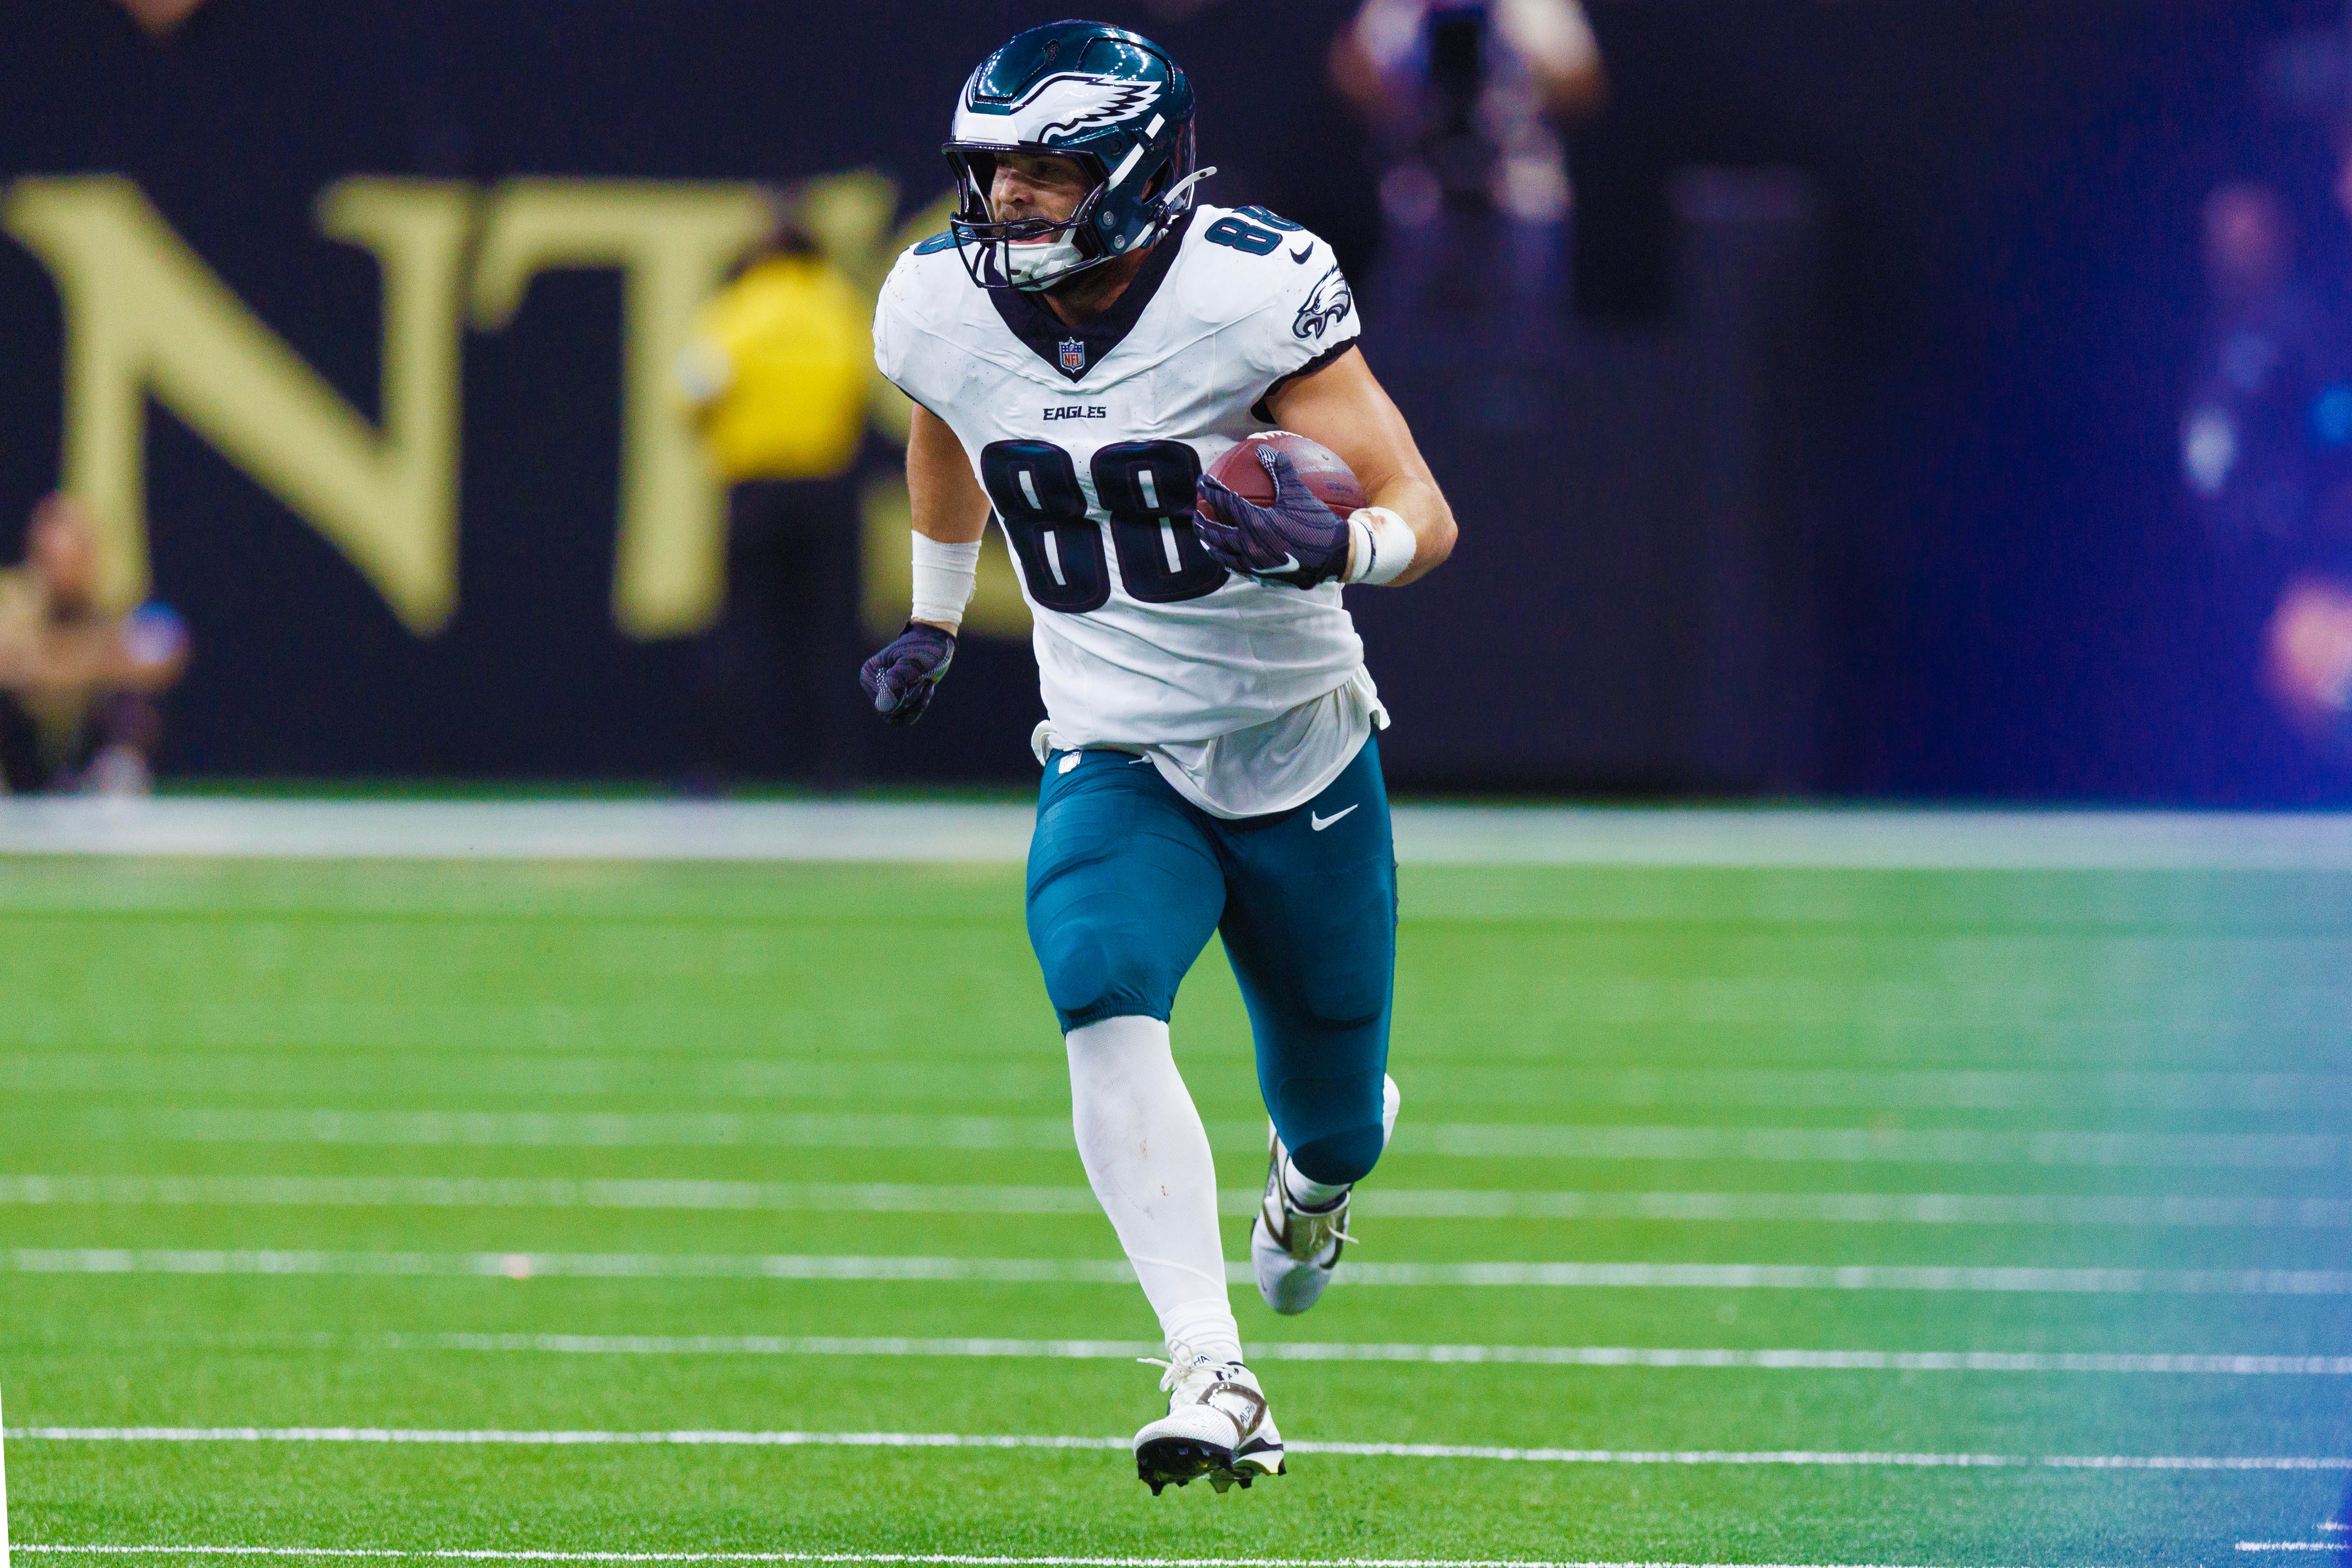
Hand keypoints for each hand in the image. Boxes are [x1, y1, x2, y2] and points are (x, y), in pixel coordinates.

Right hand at [859, 621, 956, 725]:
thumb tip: (883, 708)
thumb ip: (896, 683)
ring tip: (926, 683)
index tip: (919, 676)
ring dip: (918, 703)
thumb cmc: (924, 650)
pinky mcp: (895, 700)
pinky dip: (919, 705)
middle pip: (892, 712)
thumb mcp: (912, 664)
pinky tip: (926, 689)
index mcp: (869, 674)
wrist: (936, 643)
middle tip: (924, 679)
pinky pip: (904, 717)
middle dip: (913, 699)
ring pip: (899, 717)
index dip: (906, 696)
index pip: (885, 704)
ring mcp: (884, 694)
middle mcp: (873, 686)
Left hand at [1193, 447, 1350, 588]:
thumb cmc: (1317, 522)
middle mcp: (1250, 545)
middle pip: (1217, 533)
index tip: (1202, 483)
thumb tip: (1264, 449)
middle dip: (1203, 523)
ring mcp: (1255, 563)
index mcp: (1256, 523)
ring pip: (1224, 554)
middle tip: (1196, 515)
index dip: (1211, 491)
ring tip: (1204, 538)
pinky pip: (1238, 568)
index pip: (1225, 503)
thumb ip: (1280, 469)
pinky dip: (1227, 560)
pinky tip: (1227, 558)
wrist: (1335, 556)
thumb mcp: (1298, 492)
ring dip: (1211, 544)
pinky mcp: (1262, 575)